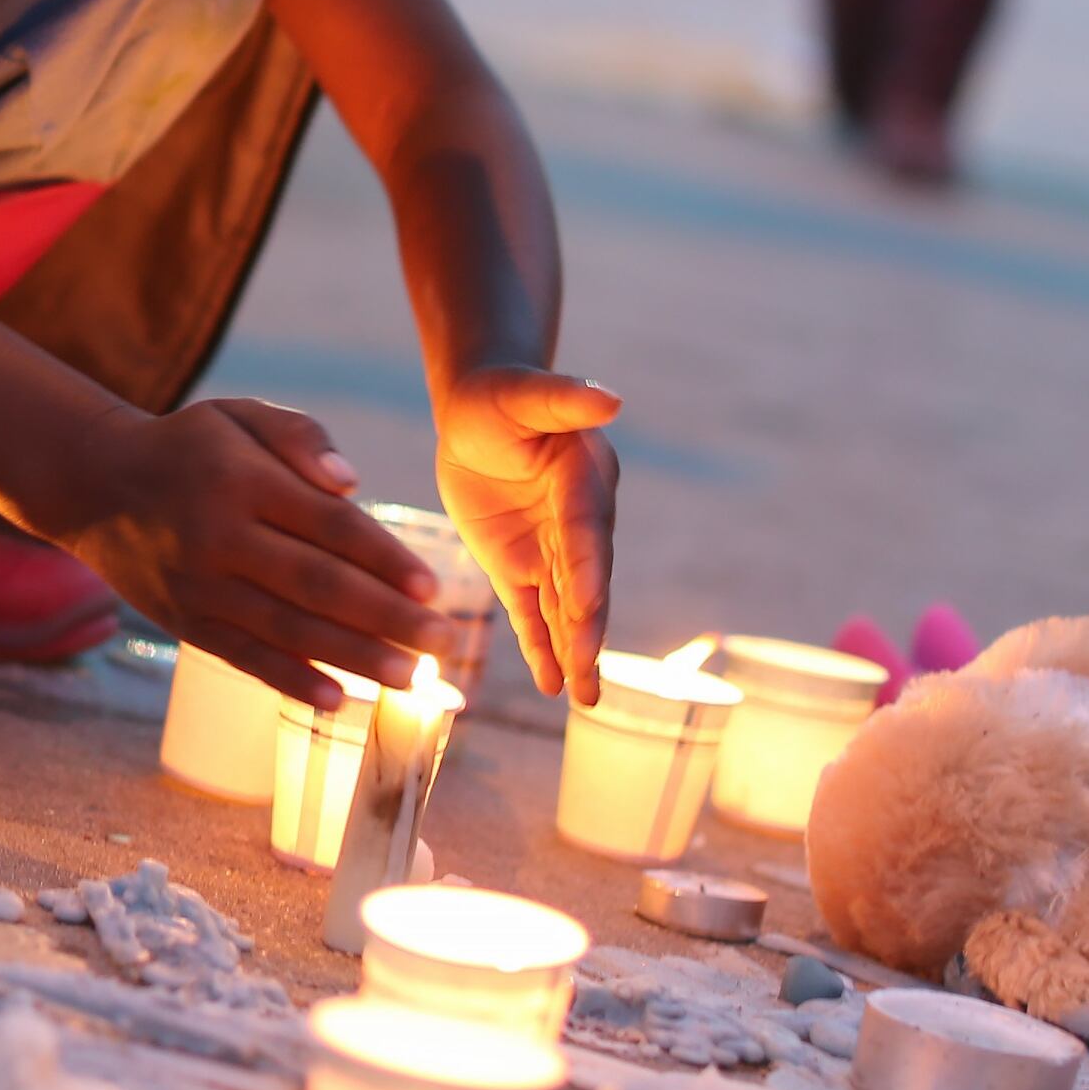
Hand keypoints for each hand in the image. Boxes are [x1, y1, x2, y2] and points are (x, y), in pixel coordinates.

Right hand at [55, 399, 455, 706]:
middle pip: (317, 585)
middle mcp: (221, 536)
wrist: (97, 484)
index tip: (433, 589)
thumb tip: (350, 485)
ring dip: (353, 658)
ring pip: (287, 628)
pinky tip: (338, 701)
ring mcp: (201, 585)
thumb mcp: (239, 414)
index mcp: (244, 480)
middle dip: (386, 618)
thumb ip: (300, 436)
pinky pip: (244, 656)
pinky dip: (290, 680)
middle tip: (443, 643)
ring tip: (410, 679)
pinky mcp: (186, 621)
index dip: (385, 560)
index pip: (330, 526)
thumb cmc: (190, 447)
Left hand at [432, 365, 620, 701]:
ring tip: (585, 697)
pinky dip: (542, 649)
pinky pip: (532, 614)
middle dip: (586, 625)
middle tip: (588, 668)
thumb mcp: (521, 393)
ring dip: (575, 650)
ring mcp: (551, 550)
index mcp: (582, 479)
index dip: (587, 565)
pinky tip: (553, 687)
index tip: (587, 601)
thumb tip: (610, 399)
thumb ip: (561, 399)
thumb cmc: (499, 395)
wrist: (478, 415)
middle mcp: (576, 522)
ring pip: (565, 607)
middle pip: (584, 579)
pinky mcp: (521, 568)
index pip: (585, 528)